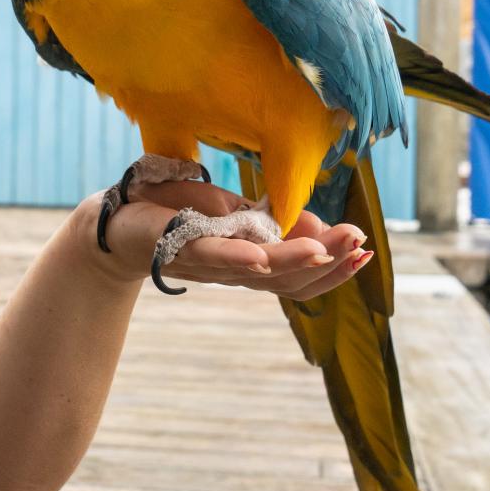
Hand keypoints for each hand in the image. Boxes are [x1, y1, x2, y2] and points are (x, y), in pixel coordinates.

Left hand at [82, 179, 370, 299]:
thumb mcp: (234, 211)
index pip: (300, 274)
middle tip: (361, 246)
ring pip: (259, 270)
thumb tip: (314, 222)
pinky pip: (213, 257)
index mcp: (250, 261)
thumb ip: (270, 221)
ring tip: (329, 249)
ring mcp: (210, 262)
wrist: (122, 215)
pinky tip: (261, 257)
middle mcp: (235, 270)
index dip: (335, 267)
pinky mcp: (182, 247)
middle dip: (329, 263)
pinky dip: (238, 258)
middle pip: (289, 279)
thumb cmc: (178, 212)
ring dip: (296, 260)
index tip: (367, 250)